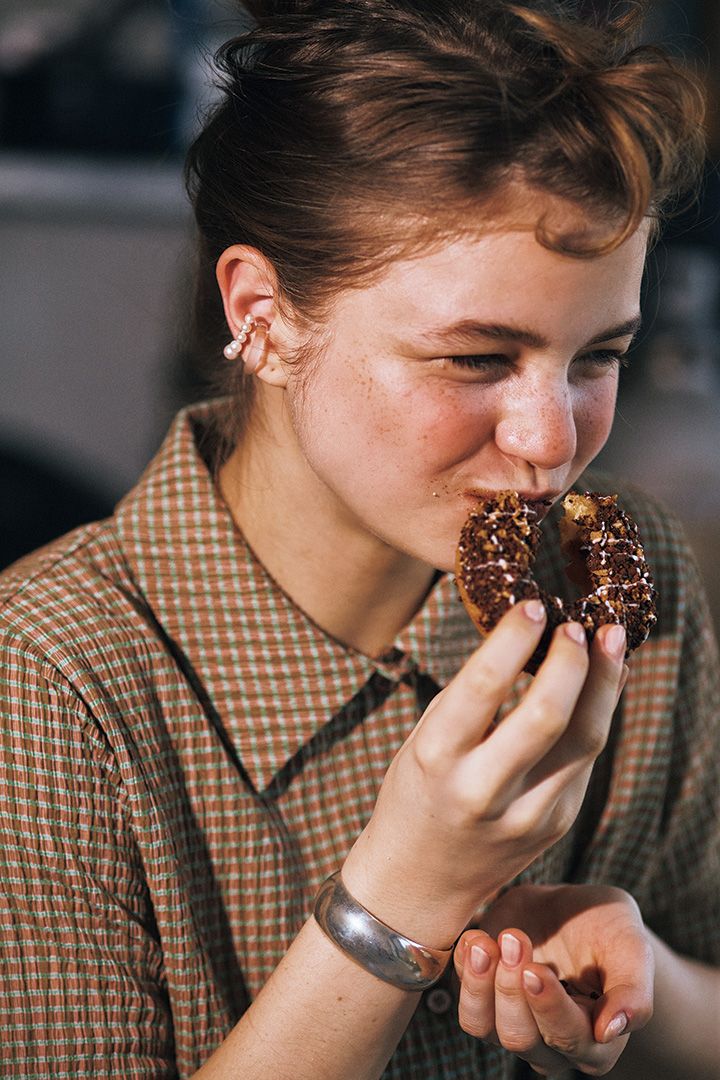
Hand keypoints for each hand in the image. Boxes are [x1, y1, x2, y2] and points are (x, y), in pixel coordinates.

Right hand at [342, 601, 627, 946]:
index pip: (482, 687)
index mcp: (438, 758)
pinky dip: (597, 714)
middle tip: (578, 624)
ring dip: (604, 683)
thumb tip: (534, 638)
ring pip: (585, 740)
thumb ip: (475, 698)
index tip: (533, 606)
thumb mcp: (426, 740)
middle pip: (547, 717)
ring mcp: (527, 815)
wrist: (420, 882)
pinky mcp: (556, 825)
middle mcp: (483, 790)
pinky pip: (585, 759)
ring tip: (611, 640)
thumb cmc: (418, 791)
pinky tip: (603, 682)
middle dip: (571, 661)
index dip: (512, 640)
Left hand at [454, 884, 653, 1075]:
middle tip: (514, 939)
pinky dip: (463, 969)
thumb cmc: (610, 932)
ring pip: (482, 1026)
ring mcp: (511, 1023)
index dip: (548, 1007)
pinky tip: (475, 938)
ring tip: (484, 942)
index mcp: (595, 1042)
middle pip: (519, 1037)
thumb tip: (611, 1030)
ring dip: (478, 984)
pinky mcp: (483, 998)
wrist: (574, 910)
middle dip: (511, 989)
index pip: (567, 1038)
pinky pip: (461, 998)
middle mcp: (549, 1044)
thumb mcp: (633, 949)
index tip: (535, 969)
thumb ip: (633, 992)